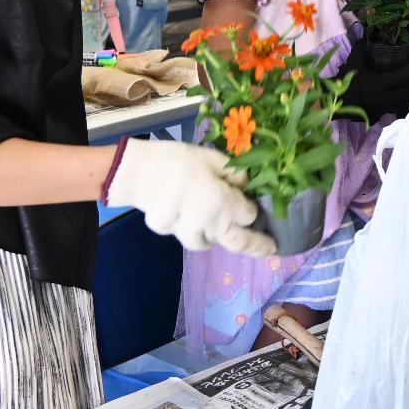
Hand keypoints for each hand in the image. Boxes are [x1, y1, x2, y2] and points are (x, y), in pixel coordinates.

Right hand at [103, 139, 274, 254]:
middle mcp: (211, 225)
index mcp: (225, 205)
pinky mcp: (170, 234)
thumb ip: (234, 174)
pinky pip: (188, 235)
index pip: (248, 215)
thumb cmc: (179, 160)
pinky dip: (194, 230)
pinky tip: (191, 216)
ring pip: (211, 243)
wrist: (138, 172)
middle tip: (270, 250)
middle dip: (258, 247)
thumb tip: (245, 185)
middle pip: (240, 243)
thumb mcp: (213, 158)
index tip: (251, 203)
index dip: (251, 208)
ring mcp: (188, 233)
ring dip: (219, 237)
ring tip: (223, 228)